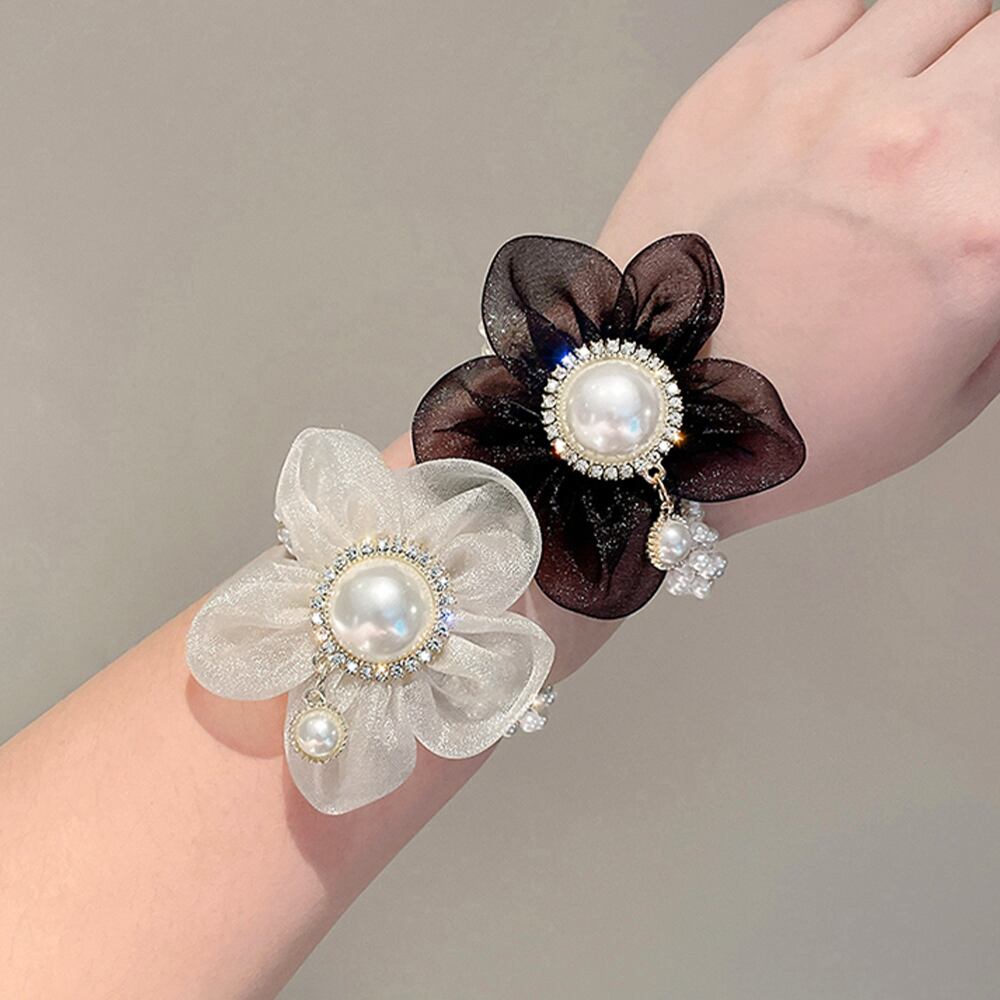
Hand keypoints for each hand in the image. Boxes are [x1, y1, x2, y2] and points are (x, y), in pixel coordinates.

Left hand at [600, 0, 999, 535]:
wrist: (662, 410)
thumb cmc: (790, 420)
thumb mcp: (958, 390)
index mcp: (985, 228)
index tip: (989, 183)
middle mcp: (915, 145)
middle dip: (993, 83)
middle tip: (969, 128)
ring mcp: (821, 103)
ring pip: (941, 1)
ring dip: (951, 43)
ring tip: (928, 96)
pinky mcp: (741, 87)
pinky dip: (871, 24)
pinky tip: (864, 74)